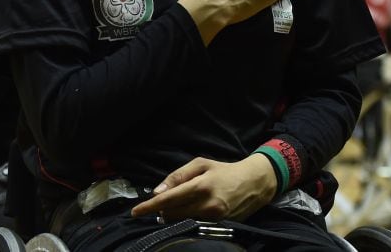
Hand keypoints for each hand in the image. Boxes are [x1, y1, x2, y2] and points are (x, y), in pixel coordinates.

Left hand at [132, 155, 277, 221]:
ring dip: (173, 215)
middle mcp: (207, 205)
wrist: (255, 183)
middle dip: (161, 211)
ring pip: (183, 220)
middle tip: (156, 206)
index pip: (169, 200)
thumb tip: (158, 191)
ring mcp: (215, 218)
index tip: (135, 212)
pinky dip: (187, 219)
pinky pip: (195, 224)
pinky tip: (188, 211)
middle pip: (173, 213)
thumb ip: (177, 176)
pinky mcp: (221, 226)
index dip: (150, 206)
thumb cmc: (224, 171)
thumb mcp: (200, 165)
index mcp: (200, 186)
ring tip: (174, 206)